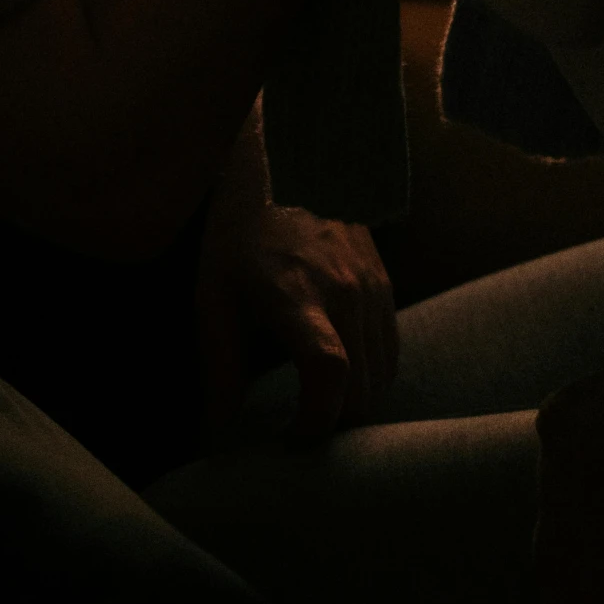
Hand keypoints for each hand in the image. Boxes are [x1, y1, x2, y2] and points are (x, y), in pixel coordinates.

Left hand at [196, 169, 398, 441]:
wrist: (288, 161)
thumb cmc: (239, 232)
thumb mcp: (212, 299)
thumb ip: (219, 374)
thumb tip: (215, 442)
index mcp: (297, 295)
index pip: (328, 371)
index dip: (316, 421)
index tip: (290, 440)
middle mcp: (345, 292)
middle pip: (363, 391)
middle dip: (332, 426)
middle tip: (294, 432)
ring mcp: (373, 287)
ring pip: (383, 378)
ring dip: (353, 404)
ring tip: (313, 407)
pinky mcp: (385, 284)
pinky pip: (390, 352)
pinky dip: (370, 377)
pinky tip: (337, 377)